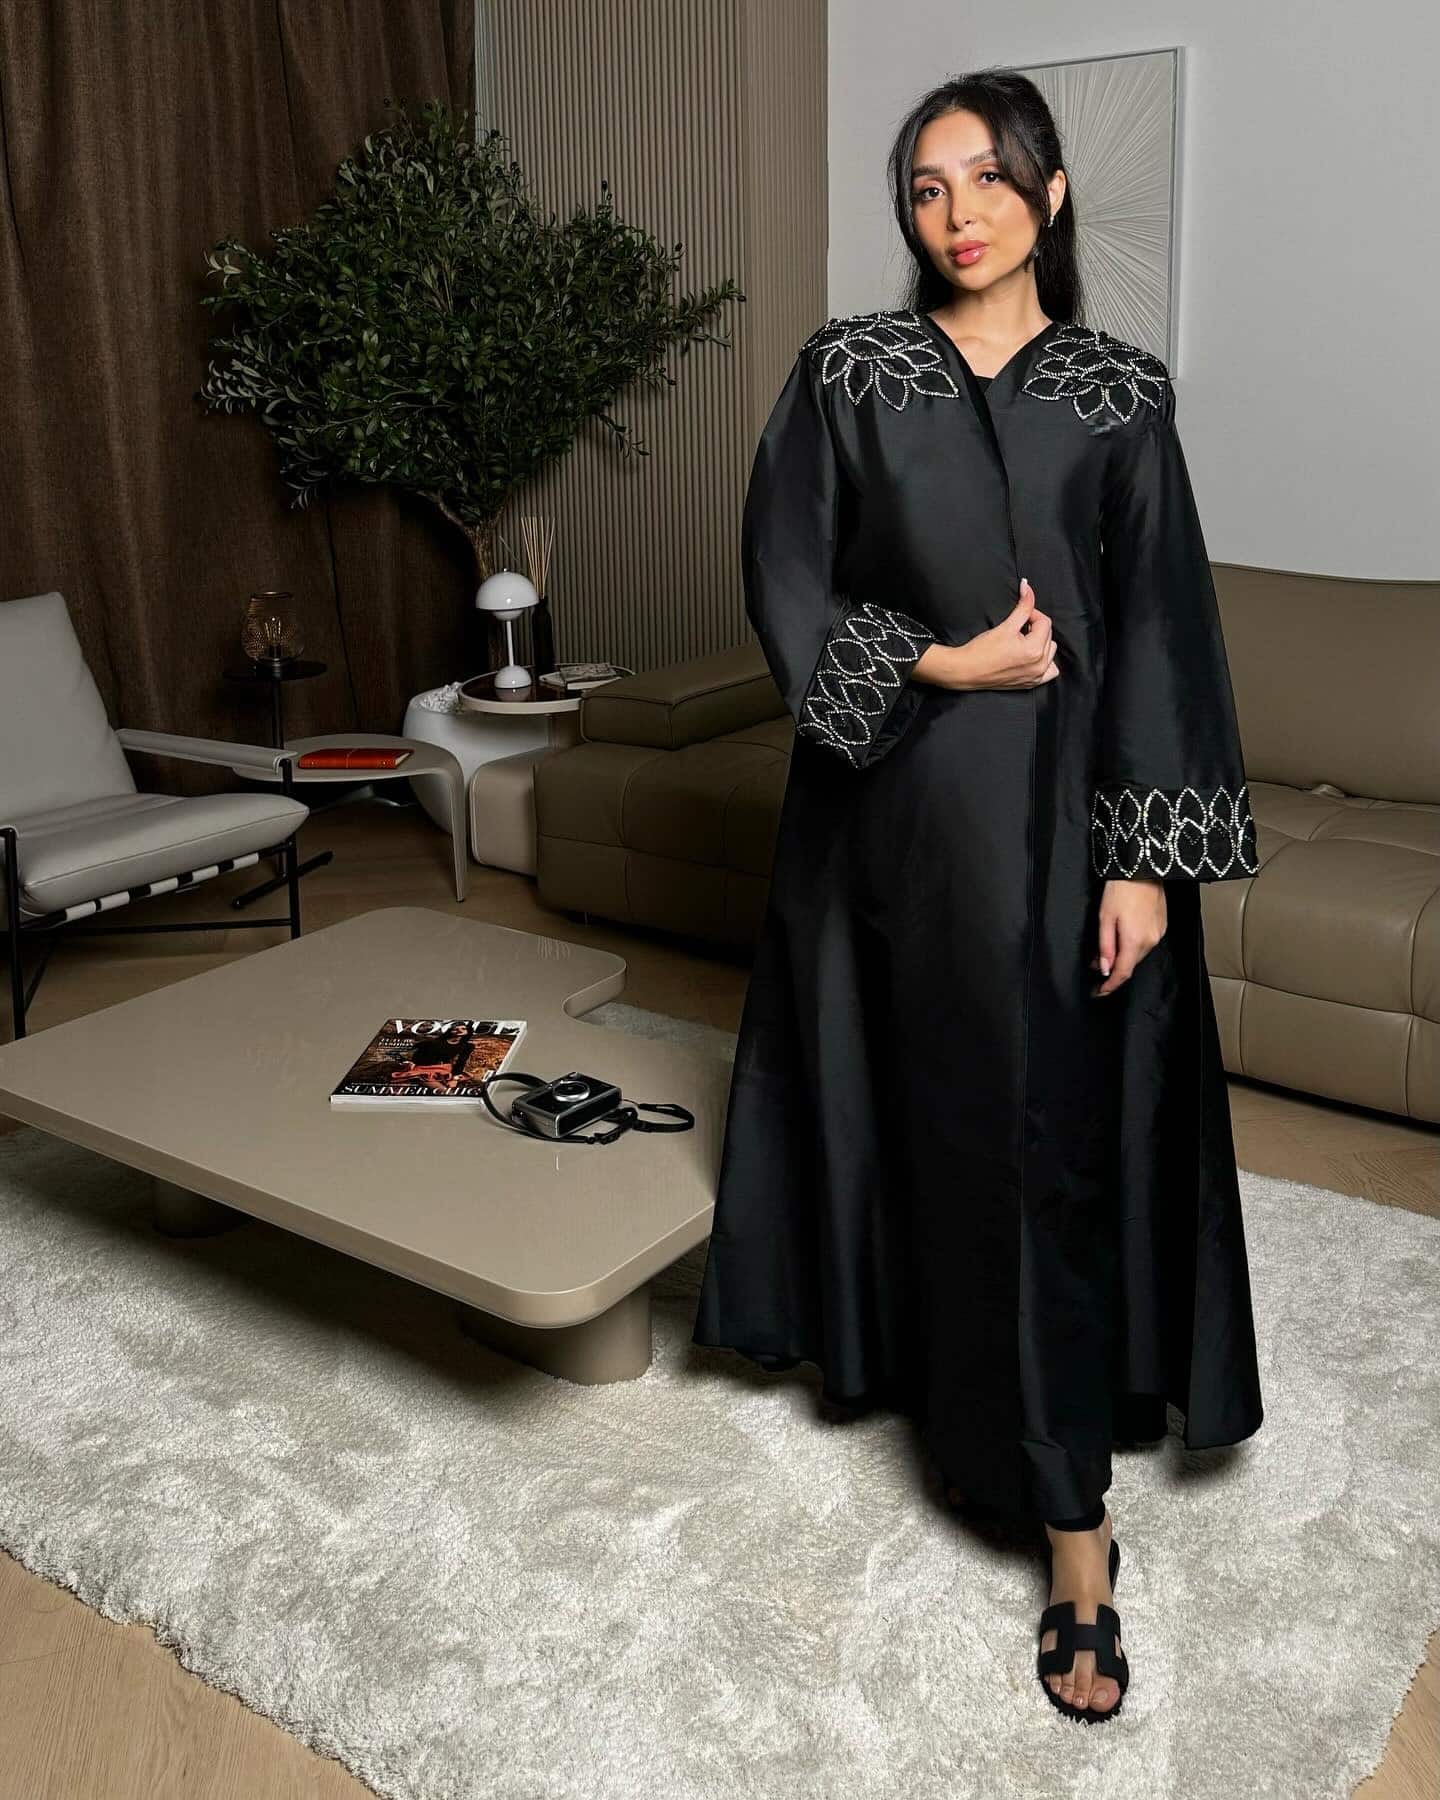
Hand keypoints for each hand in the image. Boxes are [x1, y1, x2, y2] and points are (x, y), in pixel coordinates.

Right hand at [947, 579, 1059, 689]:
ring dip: (1040, 642)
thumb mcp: (1005, 625)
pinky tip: (1032, 656)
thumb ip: (1022, 606)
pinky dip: (1045, 661)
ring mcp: (1036, 676)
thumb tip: (1027, 586)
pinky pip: (1050, 670)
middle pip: (1048, 635)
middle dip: (1035, 628)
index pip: (1045, 622)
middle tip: (1017, 629)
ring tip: (1022, 642)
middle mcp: (1039, 664)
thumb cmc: (982, 650)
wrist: (966, 670)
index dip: (1031, 614)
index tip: (1019, 616)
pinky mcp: (1031, 683)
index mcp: (1034, 649)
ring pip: (1050, 650)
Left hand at [1092, 877, 1166, 995]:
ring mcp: (1159, 933)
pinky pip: (1146, 943)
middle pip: (1130, 965)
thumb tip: (1105, 968)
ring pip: (1138, 955)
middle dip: (1113, 970)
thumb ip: (1105, 946)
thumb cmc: (1121, 889)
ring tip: (1106, 951)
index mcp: (1134, 940)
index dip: (1109, 986)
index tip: (1099, 992)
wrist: (1142, 868)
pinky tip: (1122, 938)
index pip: (1122, 973)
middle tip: (1096, 966)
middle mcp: (1150, 940)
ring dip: (1123, 957)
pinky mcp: (1162, 925)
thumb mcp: (1104, 918)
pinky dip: (1133, 946)